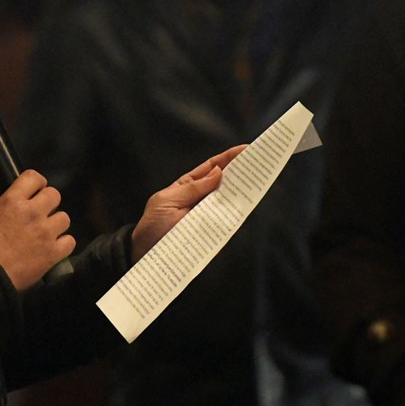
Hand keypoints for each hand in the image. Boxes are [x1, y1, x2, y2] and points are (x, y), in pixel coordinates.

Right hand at [0, 169, 76, 290]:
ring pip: (64, 218)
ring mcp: (46, 232)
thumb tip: (12, 197)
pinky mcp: (53, 252)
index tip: (36, 191)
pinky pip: (70, 241)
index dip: (38, 183)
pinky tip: (54, 248)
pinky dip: (63, 245)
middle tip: (41, 214)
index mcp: (13, 200)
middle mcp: (33, 212)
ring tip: (47, 233)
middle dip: (49, 203)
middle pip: (54, 195)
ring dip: (56, 224)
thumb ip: (4, 204)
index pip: (34, 177)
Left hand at [131, 145, 246, 258]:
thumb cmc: (152, 227)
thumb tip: (218, 172)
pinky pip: (227, 222)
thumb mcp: (168, 201)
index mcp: (188, 187)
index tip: (246, 149)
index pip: (212, 168)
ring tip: (257, 181)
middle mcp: (201, 200)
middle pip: (224, 183)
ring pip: (229, 202)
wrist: (145, 256)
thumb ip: (193, 188)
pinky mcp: (212, 234)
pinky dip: (236, 215)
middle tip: (259, 163)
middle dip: (241, 172)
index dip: (229, 158)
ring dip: (242, 192)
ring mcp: (207, 217)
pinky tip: (245, 206)